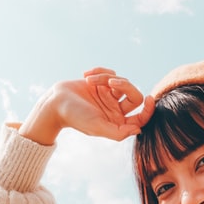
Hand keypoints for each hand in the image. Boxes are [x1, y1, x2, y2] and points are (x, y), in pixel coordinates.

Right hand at [19, 68, 153, 144]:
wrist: (55, 102)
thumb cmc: (75, 117)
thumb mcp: (97, 127)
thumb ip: (118, 132)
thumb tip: (139, 130)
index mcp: (117, 123)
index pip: (140, 118)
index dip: (148, 110)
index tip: (148, 98)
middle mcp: (116, 109)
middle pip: (134, 96)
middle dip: (125, 86)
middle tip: (111, 82)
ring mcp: (109, 96)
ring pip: (122, 82)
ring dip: (106, 77)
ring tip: (90, 80)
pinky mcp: (102, 83)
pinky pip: (111, 73)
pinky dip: (100, 71)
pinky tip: (86, 75)